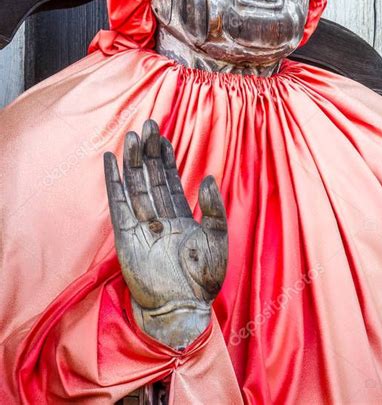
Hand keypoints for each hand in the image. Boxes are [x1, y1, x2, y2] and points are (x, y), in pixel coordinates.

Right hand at [104, 120, 227, 348]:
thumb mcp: (217, 241)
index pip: (170, 180)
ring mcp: (142, 225)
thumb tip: (208, 178)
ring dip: (133, 161)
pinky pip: (118, 204)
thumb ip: (213, 209)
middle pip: (151, 177)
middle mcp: (160, 217)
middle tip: (147, 124)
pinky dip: (114, 182)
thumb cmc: (203, 281)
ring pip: (135, 185)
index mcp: (181, 216)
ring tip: (132, 136)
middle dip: (150, 151)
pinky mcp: (126, 236)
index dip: (166, 157)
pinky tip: (110, 162)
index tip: (162, 134)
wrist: (181, 310)